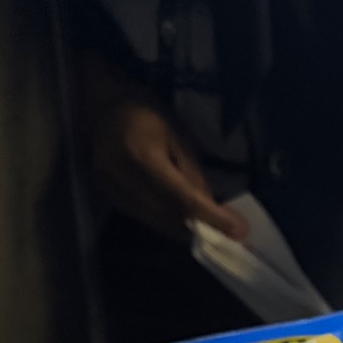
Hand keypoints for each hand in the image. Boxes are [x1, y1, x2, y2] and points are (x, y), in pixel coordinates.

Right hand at [84, 56, 246, 241]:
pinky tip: (186, 220)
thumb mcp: (178, 135)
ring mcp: (112, 191)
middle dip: (203, 228)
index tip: (238, 231)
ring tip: (214, 229)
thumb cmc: (147, 113)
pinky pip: (145, 218)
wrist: (103, 108)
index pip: (182, 198)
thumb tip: (214, 210)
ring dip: (187, 229)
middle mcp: (123, 178)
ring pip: (157, 222)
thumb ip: (193, 174)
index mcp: (141, 155)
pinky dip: (169, 222)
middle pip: (169, 216)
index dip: (211, 218)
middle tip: (232, 234)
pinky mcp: (109, 198)